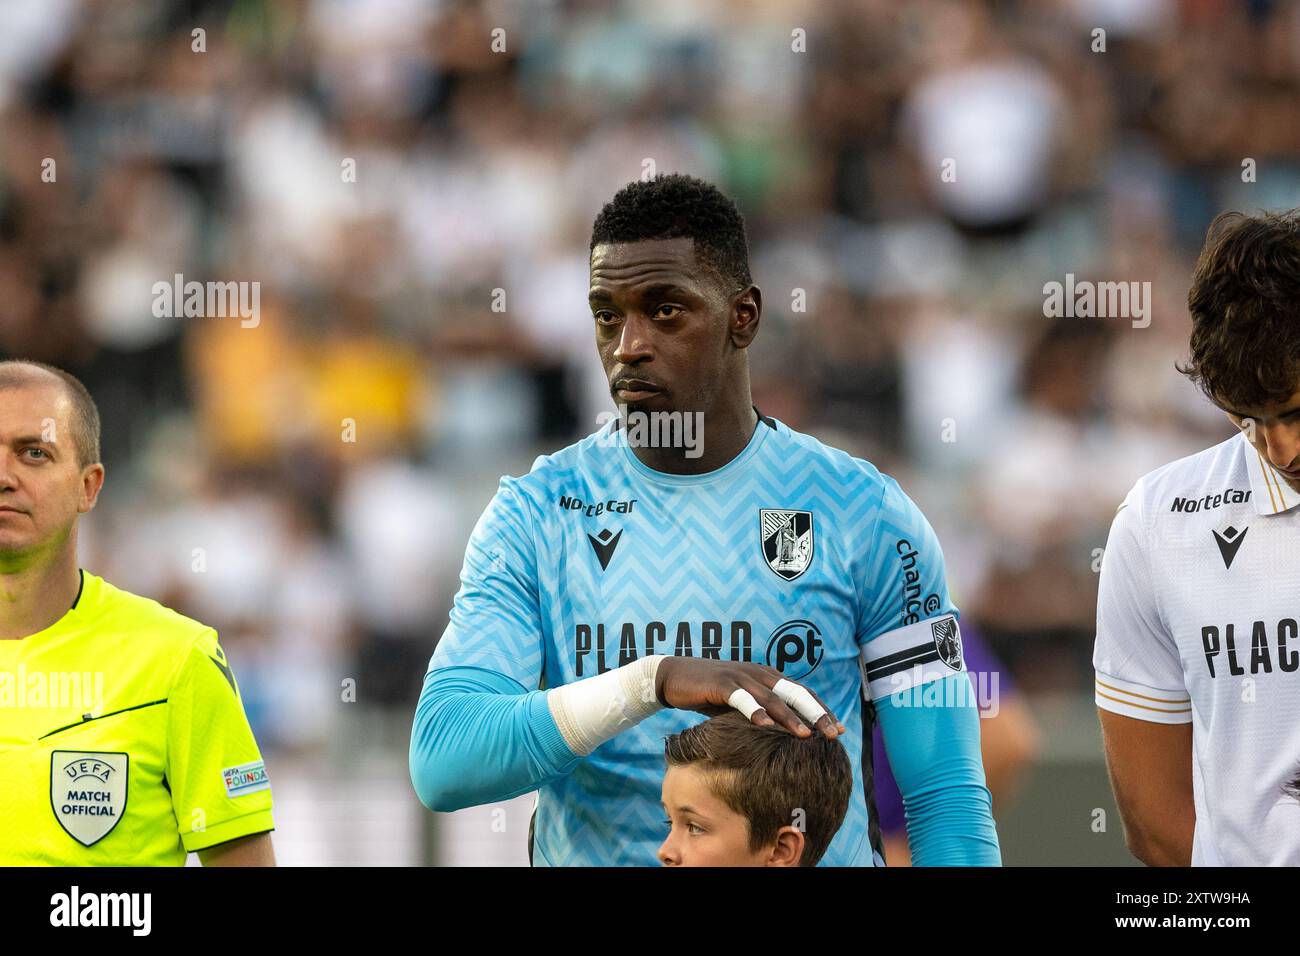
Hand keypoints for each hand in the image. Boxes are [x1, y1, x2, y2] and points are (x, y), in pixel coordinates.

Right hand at [654, 657, 846, 738]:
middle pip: (795, 693)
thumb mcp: (740, 705)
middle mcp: (758, 672)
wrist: (674, 678)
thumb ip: (761, 713)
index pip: (801, 692)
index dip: (821, 709)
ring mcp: (740, 676)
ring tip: (806, 735)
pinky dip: (755, 710)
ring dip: (790, 717)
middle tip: (835, 733)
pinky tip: (765, 725)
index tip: (839, 729)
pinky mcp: (721, 683)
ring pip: (772, 696)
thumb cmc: (709, 694)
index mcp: (767, 676)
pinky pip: (741, 697)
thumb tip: (783, 737)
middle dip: (817, 713)